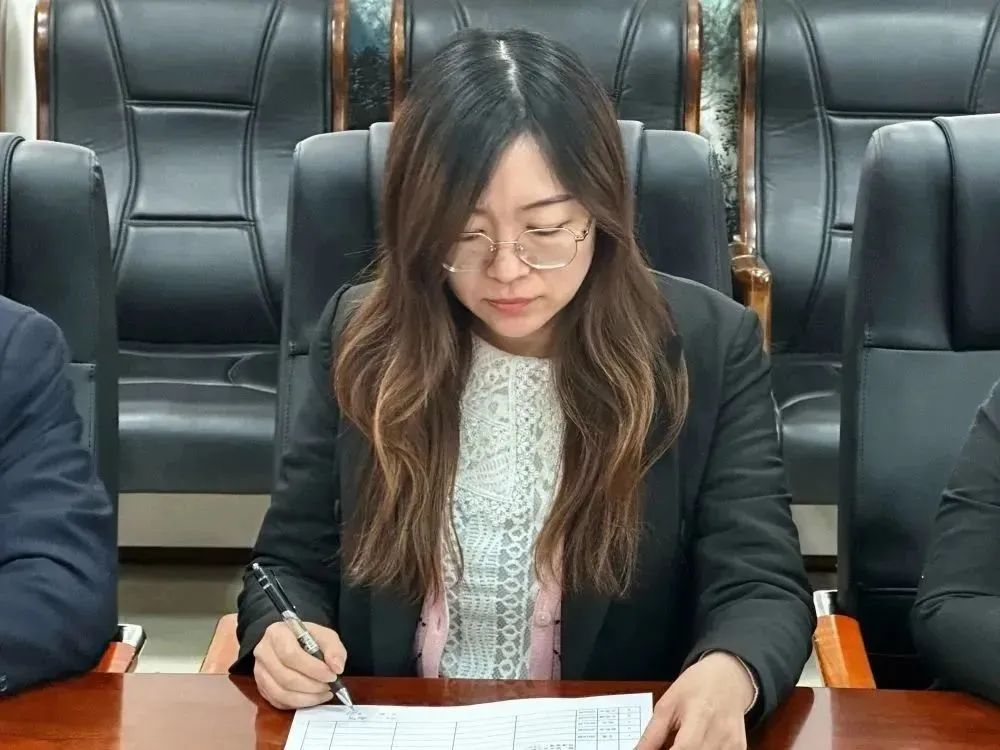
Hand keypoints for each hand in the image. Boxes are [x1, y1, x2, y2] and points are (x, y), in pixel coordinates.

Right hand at [253, 621, 347, 709]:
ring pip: (281, 693)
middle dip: (312, 686)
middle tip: (329, 686)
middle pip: (285, 677)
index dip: (313, 669)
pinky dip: (298, 704)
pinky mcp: (261, 687)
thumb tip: (337, 668)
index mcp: (277, 633)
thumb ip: (333, 649)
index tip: (331, 675)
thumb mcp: (325, 636)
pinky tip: (312, 698)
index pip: (291, 654)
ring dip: (306, 698)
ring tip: (324, 693)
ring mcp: (259, 671)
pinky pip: (278, 702)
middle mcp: (263, 652)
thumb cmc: (308, 638)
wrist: (291, 641)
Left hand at [636, 652, 753, 749]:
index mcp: (699, 716)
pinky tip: (697, 745)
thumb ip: (652, 734)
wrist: (728, 678)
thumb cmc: (695, 687)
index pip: (685, 748)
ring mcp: (733, 743)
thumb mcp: (667, 704)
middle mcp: (720, 733)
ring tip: (680, 743)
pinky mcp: (740, 748)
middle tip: (668, 746)